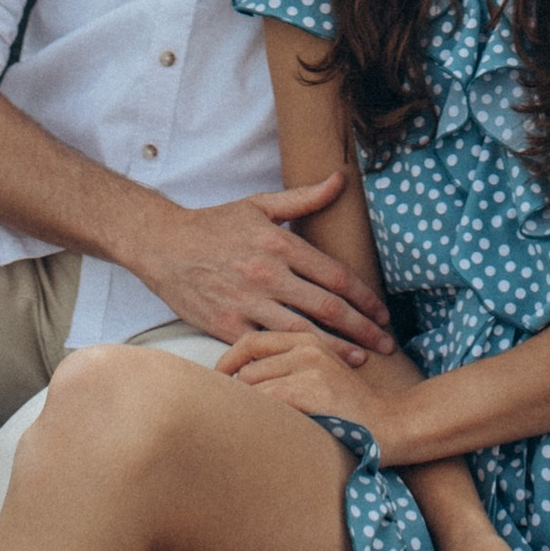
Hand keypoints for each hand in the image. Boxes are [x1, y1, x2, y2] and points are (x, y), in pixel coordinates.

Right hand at [133, 174, 393, 356]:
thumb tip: (341, 179)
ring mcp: (246, 302)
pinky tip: (307, 371)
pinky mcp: (225, 326)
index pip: (335, 276)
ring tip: (360, 361)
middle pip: (326, 308)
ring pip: (301, 333)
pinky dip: (288, 362)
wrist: (162, 244)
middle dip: (362, 328)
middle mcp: (267, 274)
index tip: (383, 313)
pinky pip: (264, 349)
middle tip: (386, 344)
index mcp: (280, 244)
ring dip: (335, 350)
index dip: (365, 297)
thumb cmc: (215, 225)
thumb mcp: (259, 206)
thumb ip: (303, 198)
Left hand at [219, 320, 421, 452]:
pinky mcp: (309, 390)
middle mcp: (306, 346)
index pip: (252, 341)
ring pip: (251, 384)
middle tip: (217, 409)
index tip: (215, 381)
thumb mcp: (321, 375)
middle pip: (246, 364)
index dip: (227, 361)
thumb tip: (240, 380)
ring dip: (240, 406)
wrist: (390, 425)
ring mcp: (308, 367)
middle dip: (228, 388)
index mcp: (307, 339)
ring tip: (233, 425)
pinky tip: (251, 431)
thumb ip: (288, 368)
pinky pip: (264, 401)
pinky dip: (252, 415)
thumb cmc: (351, 408)